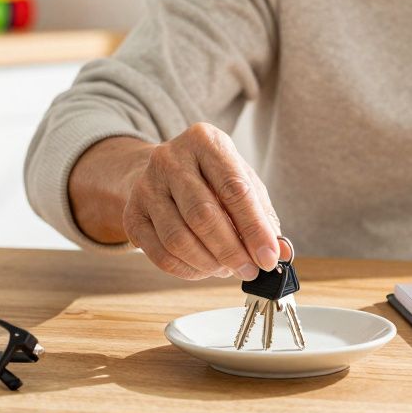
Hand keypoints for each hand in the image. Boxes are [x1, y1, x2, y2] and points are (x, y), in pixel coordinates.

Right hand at [121, 123, 283, 280]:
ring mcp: (146, 185)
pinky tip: (204, 268)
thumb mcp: (243, 182)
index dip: (254, 229)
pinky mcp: (132, 213)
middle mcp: (170, 158)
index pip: (234, 189)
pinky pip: (160, 254)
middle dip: (231, 251)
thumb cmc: (212, 178)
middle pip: (202, 215)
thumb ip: (262, 215)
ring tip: (227, 268)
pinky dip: (187, 271)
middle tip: (249, 270)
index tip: (268, 257)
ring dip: (209, 264)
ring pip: (178, 239)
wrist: (164, 172)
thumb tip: (279, 253)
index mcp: (205, 141)